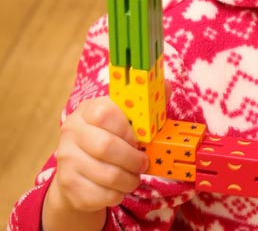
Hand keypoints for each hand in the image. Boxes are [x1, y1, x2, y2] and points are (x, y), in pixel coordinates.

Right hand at [42, 97, 148, 229]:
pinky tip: (120, 187)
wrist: (78, 168)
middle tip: (144, 163)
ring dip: (129, 179)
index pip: (105, 113)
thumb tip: (167, 87)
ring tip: (135, 176)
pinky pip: (100, 194)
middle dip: (133, 158)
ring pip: (106, 174)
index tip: (140, 139)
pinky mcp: (68, 185)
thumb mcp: (123, 116)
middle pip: (105, 146)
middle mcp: (71, 132)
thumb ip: (145, 103)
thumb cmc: (109, 136)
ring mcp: (66, 160)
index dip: (128, 129)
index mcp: (87, 110)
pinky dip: (117, 194)